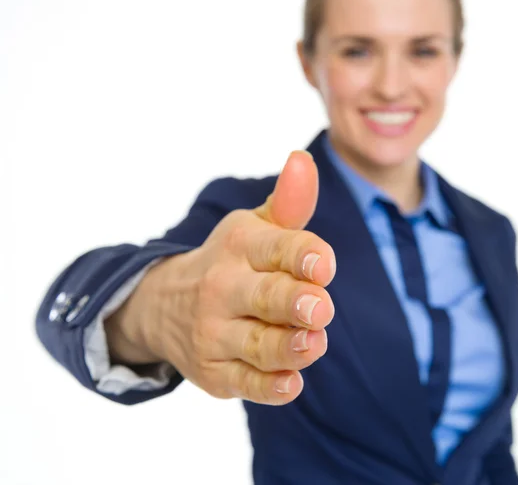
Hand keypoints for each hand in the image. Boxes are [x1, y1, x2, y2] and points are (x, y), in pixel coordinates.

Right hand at [149, 151, 335, 404]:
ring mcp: (215, 333)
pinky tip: (291, 382)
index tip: (324, 264)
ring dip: (287, 347)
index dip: (303, 255)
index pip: (276, 248)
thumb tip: (303, 159)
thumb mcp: (255, 228)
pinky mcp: (215, 372)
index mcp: (240, 247)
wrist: (165, 304)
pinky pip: (245, 383)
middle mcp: (223, 289)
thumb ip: (289, 202)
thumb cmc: (232, 261)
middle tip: (320, 308)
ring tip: (313, 344)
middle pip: (265, 297)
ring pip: (257, 344)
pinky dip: (269, 386)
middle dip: (293, 303)